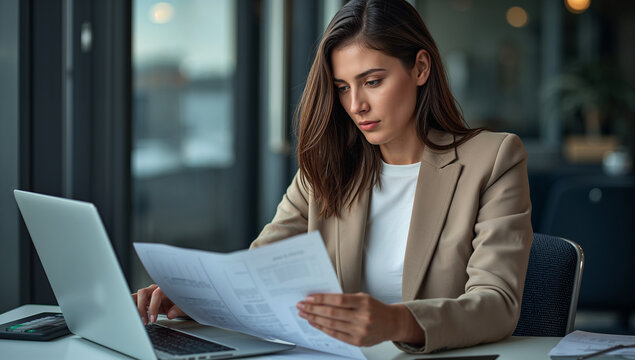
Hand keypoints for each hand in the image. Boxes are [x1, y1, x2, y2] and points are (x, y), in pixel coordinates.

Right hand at [132, 284, 186, 324]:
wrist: (182, 300)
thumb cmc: (182, 301)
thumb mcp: (184, 306)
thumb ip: (178, 309)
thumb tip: (171, 314)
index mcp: (166, 288)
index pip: (156, 294)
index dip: (153, 307)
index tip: (153, 319)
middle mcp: (156, 288)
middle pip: (143, 293)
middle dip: (141, 308)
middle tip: (145, 321)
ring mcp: (149, 293)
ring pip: (137, 295)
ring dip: (135, 307)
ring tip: (137, 319)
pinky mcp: (145, 299)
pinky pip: (136, 301)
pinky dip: (134, 308)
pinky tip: (135, 316)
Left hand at [296, 292, 424, 346]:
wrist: (392, 323)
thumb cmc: (376, 308)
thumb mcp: (363, 298)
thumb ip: (346, 299)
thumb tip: (322, 300)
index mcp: (364, 303)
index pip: (338, 300)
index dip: (321, 299)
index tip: (309, 298)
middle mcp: (362, 317)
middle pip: (332, 313)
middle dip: (313, 309)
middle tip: (301, 305)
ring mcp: (360, 331)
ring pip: (332, 325)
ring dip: (315, 319)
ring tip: (305, 314)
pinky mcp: (357, 341)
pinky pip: (336, 335)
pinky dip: (323, 329)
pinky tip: (315, 323)